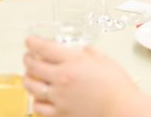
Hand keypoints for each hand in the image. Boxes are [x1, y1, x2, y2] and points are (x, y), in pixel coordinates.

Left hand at [23, 37, 139, 116]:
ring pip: (32, 87)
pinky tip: (38, 98)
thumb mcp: (104, 60)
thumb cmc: (117, 86)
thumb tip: (81, 49)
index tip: (29, 41)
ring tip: (29, 77)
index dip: (32, 43)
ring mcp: (59, 97)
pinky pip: (39, 108)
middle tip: (28, 57)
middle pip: (33, 66)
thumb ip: (89, 52)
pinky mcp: (61, 114)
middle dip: (27, 59)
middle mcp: (62, 78)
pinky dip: (36, 101)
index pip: (43, 48)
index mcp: (73, 61)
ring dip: (27, 79)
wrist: (122, 109)